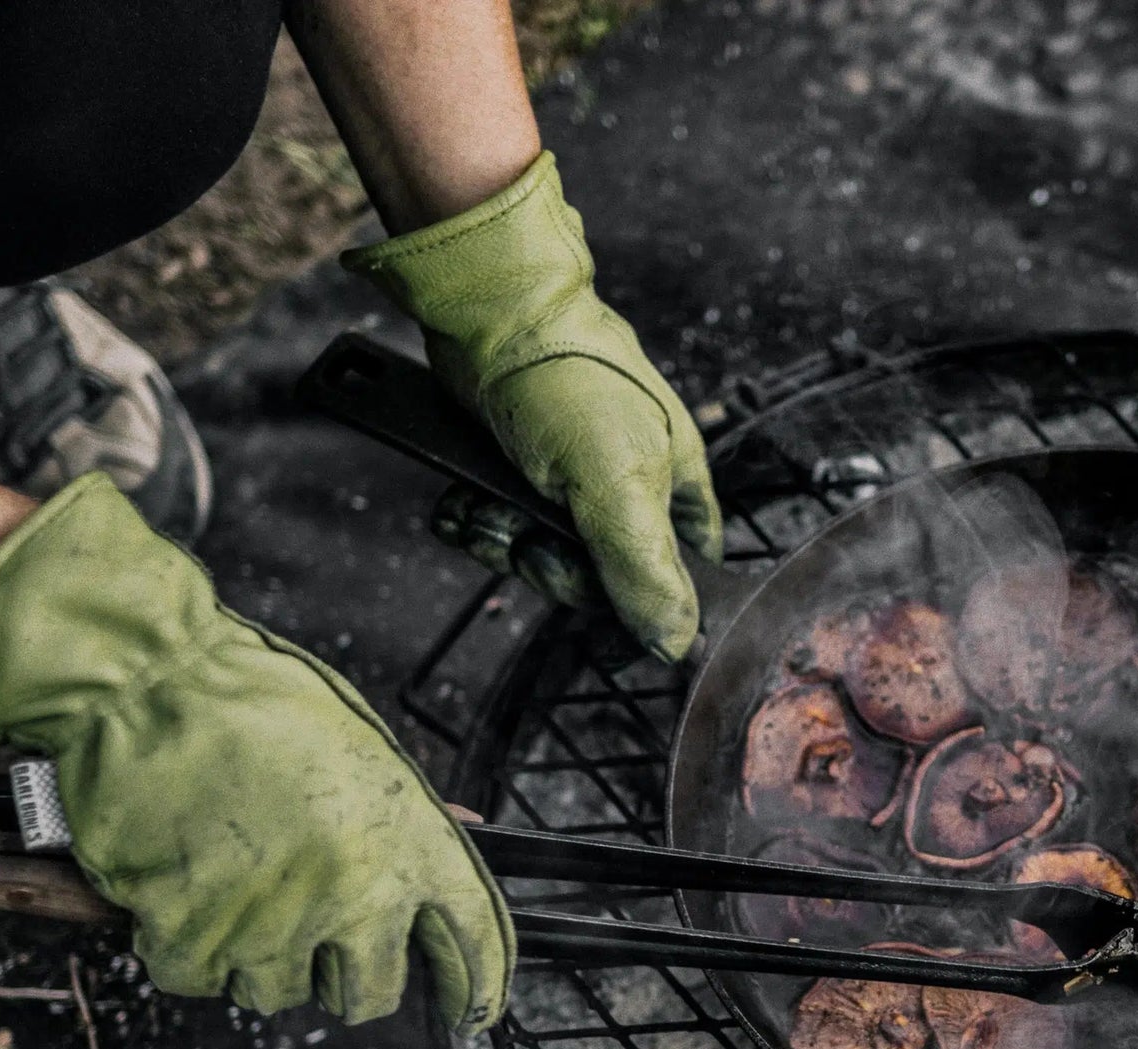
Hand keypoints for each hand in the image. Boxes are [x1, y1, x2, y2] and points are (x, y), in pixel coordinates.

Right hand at [0, 474, 513, 1030]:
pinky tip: (181, 884)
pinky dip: (185, 944)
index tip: (472, 1008)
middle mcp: (356, 897)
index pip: (475, 941)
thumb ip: (405, 816)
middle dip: (345, 976)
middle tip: (314, 932)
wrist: (149, 687)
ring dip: (257, 953)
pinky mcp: (197, 942)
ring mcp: (275, 927)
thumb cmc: (254, 702)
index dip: (479, 987)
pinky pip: (198, 978)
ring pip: (279, 992)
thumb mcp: (362, 749)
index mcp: (411, 843)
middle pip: (372, 995)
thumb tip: (464, 831)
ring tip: (233, 879)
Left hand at [343, 151, 723, 662]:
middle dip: (549, 569)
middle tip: (529, 543)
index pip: (678, 582)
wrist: (486, 316)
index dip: (640, 609)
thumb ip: (644, 570)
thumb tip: (674, 644)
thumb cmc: (568, 382)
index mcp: (674, 492)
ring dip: (500, 544)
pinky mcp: (514, 473)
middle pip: (594, 582)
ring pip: (537, 558)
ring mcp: (566, 484)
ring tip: (483, 509)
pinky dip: (472, 523)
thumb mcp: (617, 485)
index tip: (604, 625)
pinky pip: (496, 528)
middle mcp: (626, 491)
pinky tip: (459, 504)